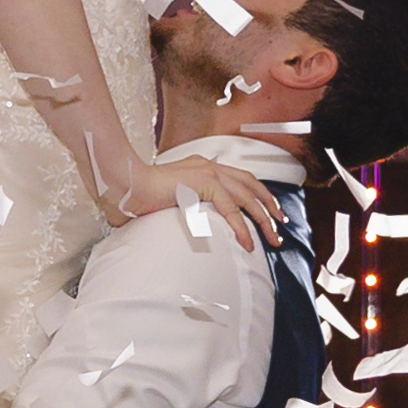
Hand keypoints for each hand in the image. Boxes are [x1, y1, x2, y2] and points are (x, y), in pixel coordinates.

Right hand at [113, 153, 280, 250]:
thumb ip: (186, 205)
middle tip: (281, 226)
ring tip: (272, 239)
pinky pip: (230, 208)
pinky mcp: (203, 183)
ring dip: (263, 219)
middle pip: (251, 185)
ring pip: (246, 197)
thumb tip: (193, 223)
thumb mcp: (170, 198)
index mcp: (203, 166)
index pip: (239, 178)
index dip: (258, 194)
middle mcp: (209, 165)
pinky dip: (241, 227)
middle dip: (269, 206)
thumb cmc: (139, 194)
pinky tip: (247, 242)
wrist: (126, 184)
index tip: (269, 212)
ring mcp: (207, 172)